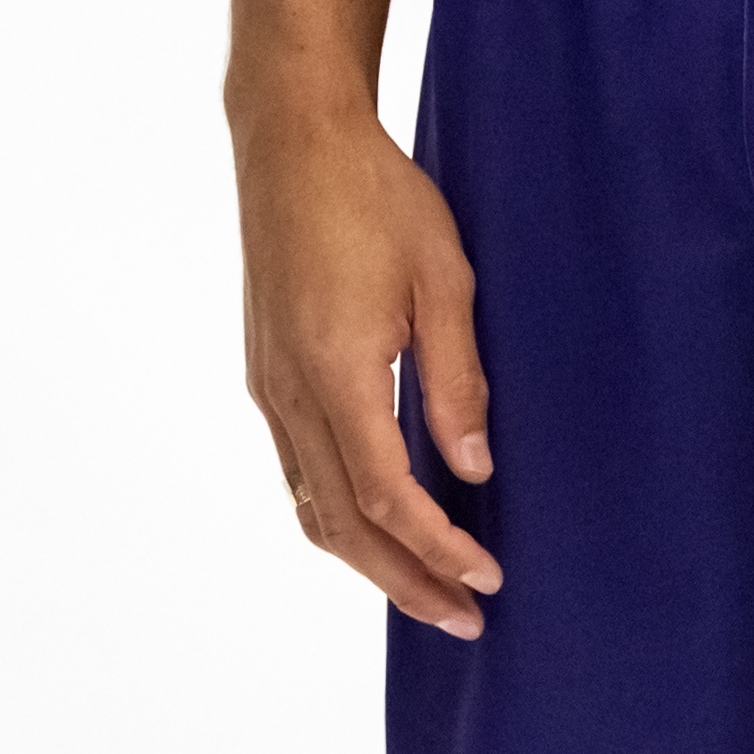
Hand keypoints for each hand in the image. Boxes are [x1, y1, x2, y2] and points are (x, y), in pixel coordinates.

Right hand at [234, 104, 502, 637]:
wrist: (293, 138)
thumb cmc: (375, 194)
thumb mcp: (443, 279)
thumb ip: (458, 381)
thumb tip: (473, 470)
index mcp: (336, 371)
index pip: (385, 496)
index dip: (437, 548)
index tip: (487, 577)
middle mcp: (289, 391)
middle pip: (340, 524)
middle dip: (404, 580)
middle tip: (465, 616)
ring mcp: (269, 384)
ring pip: (310, 506)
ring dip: (368, 559)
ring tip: (426, 586)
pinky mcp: (266, 370)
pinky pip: (297, 469)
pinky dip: (338, 514)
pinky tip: (378, 519)